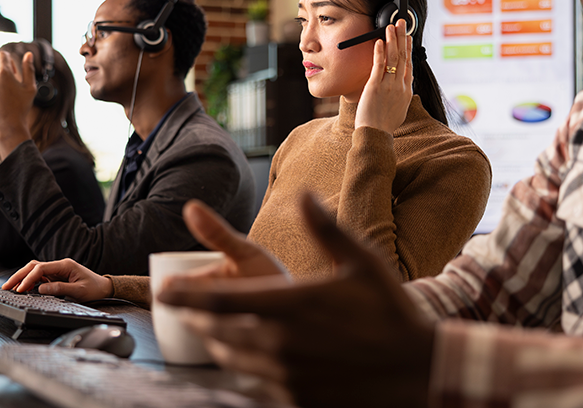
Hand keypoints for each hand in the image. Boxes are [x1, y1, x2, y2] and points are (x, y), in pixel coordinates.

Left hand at [0, 51, 35, 159]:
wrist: (7, 126)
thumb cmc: (21, 107)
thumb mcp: (30, 87)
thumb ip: (29, 68)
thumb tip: (28, 54)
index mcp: (4, 72)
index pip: (3, 55)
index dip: (9, 61)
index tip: (13, 72)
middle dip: (2, 70)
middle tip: (9, 85)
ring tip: (2, 93)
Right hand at [2, 258, 113, 301]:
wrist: (105, 288)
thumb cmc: (95, 288)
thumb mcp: (78, 291)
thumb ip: (59, 289)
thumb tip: (41, 289)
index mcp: (65, 265)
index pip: (41, 268)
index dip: (28, 278)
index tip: (20, 289)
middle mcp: (60, 265)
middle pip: (34, 266)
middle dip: (19, 275)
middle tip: (6, 286)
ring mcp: (57, 270)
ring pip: (35, 271)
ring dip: (22, 278)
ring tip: (11, 288)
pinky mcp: (57, 276)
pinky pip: (40, 277)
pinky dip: (30, 282)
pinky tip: (23, 288)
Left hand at [159, 192, 435, 407]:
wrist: (418, 372)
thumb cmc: (391, 313)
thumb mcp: (362, 262)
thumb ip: (326, 229)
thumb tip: (304, 194)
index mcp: (291, 303)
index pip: (220, 300)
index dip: (185, 295)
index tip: (164, 290)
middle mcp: (281, 341)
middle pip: (217, 332)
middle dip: (197, 319)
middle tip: (187, 309)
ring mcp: (286, 374)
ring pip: (232, 358)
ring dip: (217, 343)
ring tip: (213, 330)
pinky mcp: (296, 398)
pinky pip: (256, 382)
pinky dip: (247, 367)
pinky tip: (254, 358)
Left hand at [354, 20, 412, 132]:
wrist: (376, 135)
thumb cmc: (384, 125)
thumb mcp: (398, 110)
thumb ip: (400, 97)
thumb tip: (400, 91)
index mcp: (406, 91)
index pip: (408, 65)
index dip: (408, 49)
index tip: (408, 37)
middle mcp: (400, 86)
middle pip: (403, 57)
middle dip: (402, 38)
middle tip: (402, 23)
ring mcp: (388, 86)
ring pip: (393, 58)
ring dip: (392, 40)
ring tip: (390, 26)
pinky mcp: (375, 87)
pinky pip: (378, 66)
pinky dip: (379, 53)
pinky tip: (379, 42)